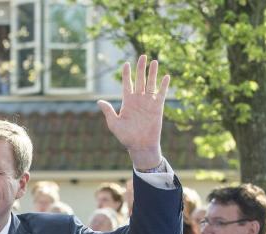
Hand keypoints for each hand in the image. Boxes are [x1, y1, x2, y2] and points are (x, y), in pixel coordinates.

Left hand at [97, 55, 170, 169]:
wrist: (140, 145)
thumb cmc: (126, 137)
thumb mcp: (114, 124)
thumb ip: (108, 111)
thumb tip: (99, 101)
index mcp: (127, 102)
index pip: (127, 84)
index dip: (126, 74)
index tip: (126, 64)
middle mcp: (138, 100)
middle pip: (139, 80)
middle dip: (140, 68)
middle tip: (142, 56)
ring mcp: (148, 102)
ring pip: (150, 84)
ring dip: (152, 73)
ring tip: (154, 61)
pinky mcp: (158, 107)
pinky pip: (161, 94)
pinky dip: (164, 85)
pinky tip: (166, 76)